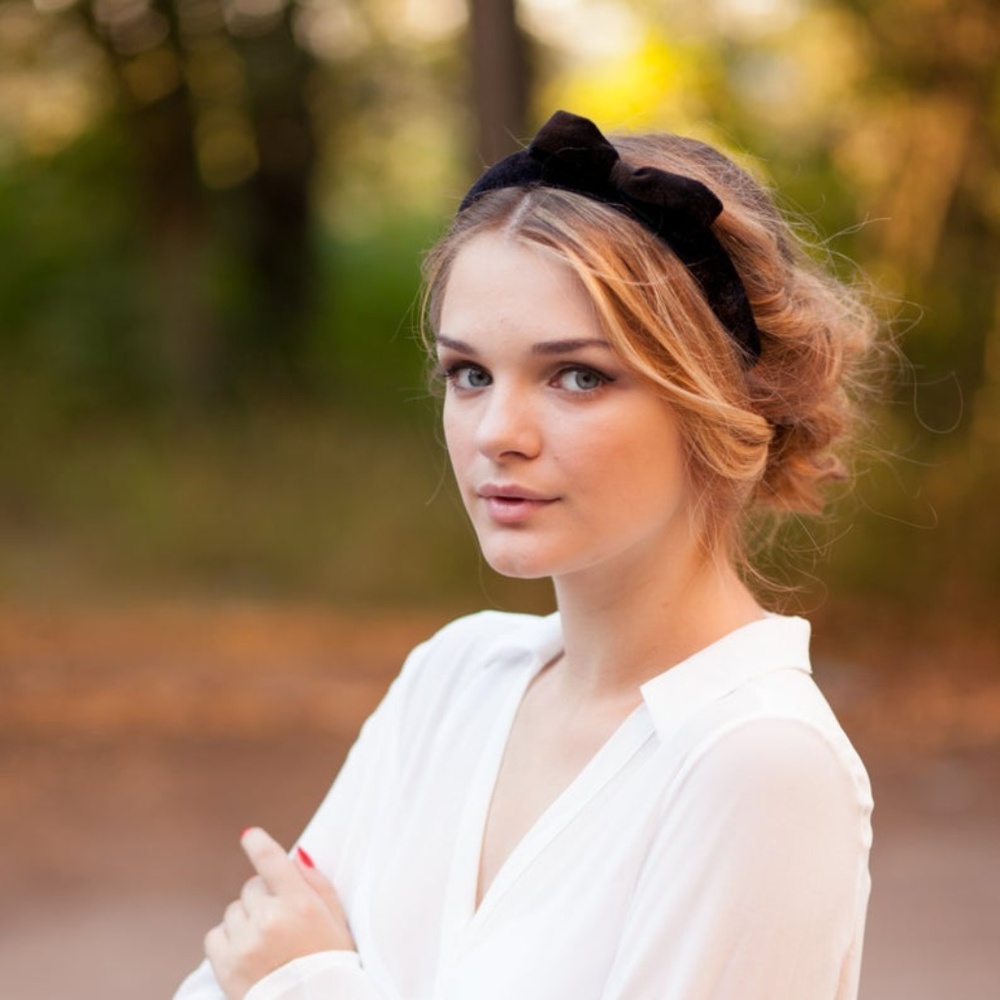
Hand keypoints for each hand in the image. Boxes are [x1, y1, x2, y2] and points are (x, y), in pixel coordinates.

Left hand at [205, 827, 355, 999]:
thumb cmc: (332, 966)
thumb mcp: (337, 922)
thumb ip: (317, 884)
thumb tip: (296, 855)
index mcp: (300, 904)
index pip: (271, 860)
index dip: (258, 843)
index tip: (249, 835)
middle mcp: (271, 919)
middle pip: (251, 887)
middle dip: (262, 898)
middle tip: (278, 920)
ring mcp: (246, 943)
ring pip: (233, 910)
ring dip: (245, 920)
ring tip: (264, 943)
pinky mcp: (226, 967)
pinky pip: (215, 935)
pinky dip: (227, 941)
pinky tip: (246, 954)